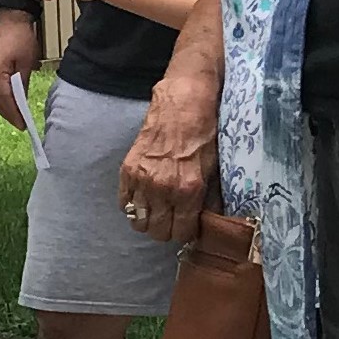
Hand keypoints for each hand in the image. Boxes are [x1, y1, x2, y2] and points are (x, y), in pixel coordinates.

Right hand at [0, 7, 41, 131]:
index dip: (14, 114)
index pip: (5, 100)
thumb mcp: (26, 63)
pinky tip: (10, 101)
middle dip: (8, 114)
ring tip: (16, 116)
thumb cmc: (20, 37)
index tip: (23, 125)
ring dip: (4, 107)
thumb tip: (22, 100)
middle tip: (21, 124)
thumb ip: (23, 84)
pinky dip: (1, 98)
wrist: (11, 18)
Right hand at [118, 94, 216, 247]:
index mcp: (188, 190)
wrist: (182, 105)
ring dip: (149, 219)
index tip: (188, 225)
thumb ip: (210, 199)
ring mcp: (142, 180)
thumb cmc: (203, 134)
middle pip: (158, 232)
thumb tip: (209, 221)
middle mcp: (163, 189)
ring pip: (139, 222)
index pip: (182, 233)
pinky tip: (144, 197)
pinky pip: (124, 203)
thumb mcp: (214, 169)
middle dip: (167, 229)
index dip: (186, 232)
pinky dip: (133, 205)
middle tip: (173, 218)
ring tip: (157, 210)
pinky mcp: (127, 170)